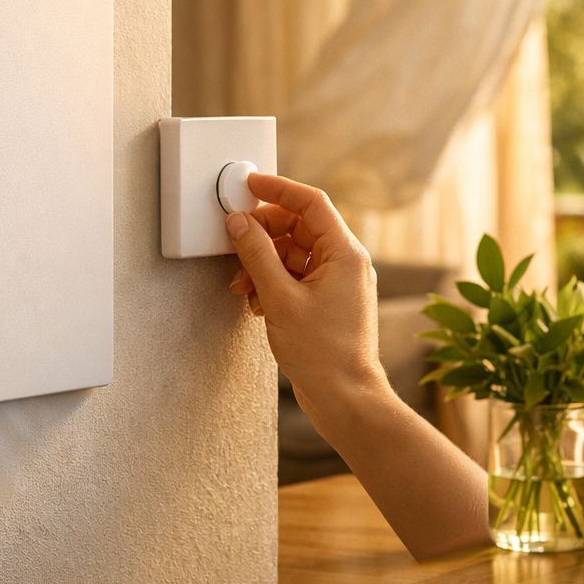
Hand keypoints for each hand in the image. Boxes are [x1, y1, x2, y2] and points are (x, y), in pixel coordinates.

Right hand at [224, 173, 388, 410]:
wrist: (344, 398)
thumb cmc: (323, 353)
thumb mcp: (280, 298)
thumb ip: (257, 255)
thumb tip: (239, 224)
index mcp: (345, 253)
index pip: (311, 202)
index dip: (278, 189)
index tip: (249, 185)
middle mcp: (346, 263)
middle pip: (299, 227)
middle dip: (264, 235)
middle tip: (237, 243)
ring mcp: (337, 283)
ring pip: (294, 254)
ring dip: (264, 264)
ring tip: (243, 286)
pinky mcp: (326, 303)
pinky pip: (296, 277)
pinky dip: (273, 283)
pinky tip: (257, 303)